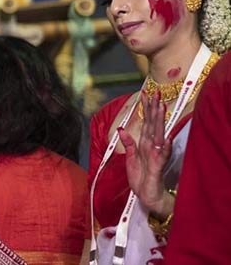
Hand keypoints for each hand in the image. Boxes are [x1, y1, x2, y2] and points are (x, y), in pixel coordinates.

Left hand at [118, 94, 172, 216]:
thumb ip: (128, 142)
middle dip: (154, 108)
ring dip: (160, 121)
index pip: (145, 121)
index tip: (144, 93)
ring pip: (158, 134)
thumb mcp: (130, 157)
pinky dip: (164, 147)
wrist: (146, 194)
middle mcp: (151, 146)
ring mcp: (156, 154)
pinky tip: (166, 138)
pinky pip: (161, 155)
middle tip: (155, 93)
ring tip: (161, 107)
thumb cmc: (140, 176)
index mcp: (144, 143)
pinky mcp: (157, 165)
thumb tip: (121, 128)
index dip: (145, 108)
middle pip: (153, 123)